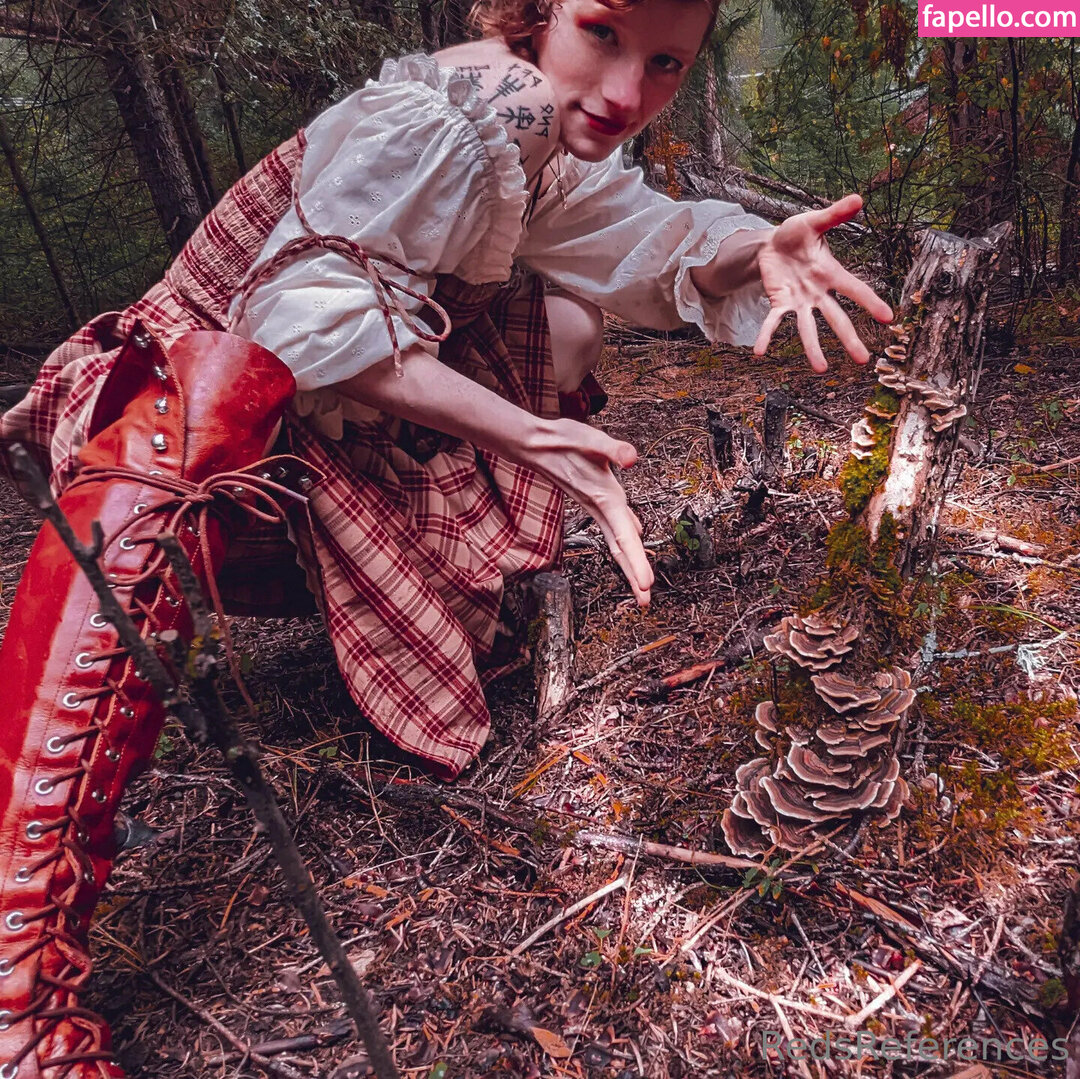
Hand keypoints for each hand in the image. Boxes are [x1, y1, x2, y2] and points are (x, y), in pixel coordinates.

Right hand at [523, 418, 652, 604]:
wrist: (533, 445)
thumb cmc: (560, 440)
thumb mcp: (589, 438)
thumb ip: (613, 448)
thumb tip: (631, 458)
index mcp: (604, 497)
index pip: (623, 535)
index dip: (637, 561)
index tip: (647, 584)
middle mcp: (601, 507)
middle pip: (620, 548)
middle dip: (633, 575)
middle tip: (646, 602)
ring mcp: (596, 506)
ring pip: (617, 540)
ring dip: (630, 563)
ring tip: (642, 585)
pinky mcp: (595, 499)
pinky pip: (615, 525)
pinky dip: (626, 538)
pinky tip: (636, 535)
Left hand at [754, 194, 893, 373]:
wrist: (771, 243)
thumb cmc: (797, 234)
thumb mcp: (813, 222)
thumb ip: (834, 214)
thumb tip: (858, 198)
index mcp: (831, 273)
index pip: (855, 289)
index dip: (871, 302)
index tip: (888, 318)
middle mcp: (818, 293)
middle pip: (836, 318)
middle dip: (849, 338)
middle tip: (863, 361)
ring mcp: (799, 301)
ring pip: (808, 328)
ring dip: (813, 348)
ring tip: (821, 369)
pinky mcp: (778, 303)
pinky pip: (772, 322)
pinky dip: (766, 335)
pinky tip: (759, 352)